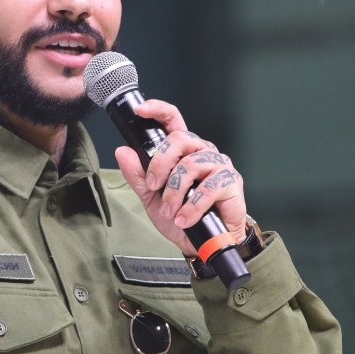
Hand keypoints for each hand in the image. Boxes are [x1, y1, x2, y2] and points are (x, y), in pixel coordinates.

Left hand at [113, 99, 247, 254]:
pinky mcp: (231, 182)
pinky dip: (191, 207)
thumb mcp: (151, 197)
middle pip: (179, 139)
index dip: (158, 110)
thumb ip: (136, 174)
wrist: (202, 243)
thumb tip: (122, 151)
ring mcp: (218, 164)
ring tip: (170, 212)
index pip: (172, 120)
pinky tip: (184, 219)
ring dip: (174, 193)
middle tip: (153, 186)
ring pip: (191, 165)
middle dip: (160, 164)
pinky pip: (208, 188)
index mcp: (183, 151)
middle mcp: (202, 152)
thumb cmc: (181, 216)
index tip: (141, 110)